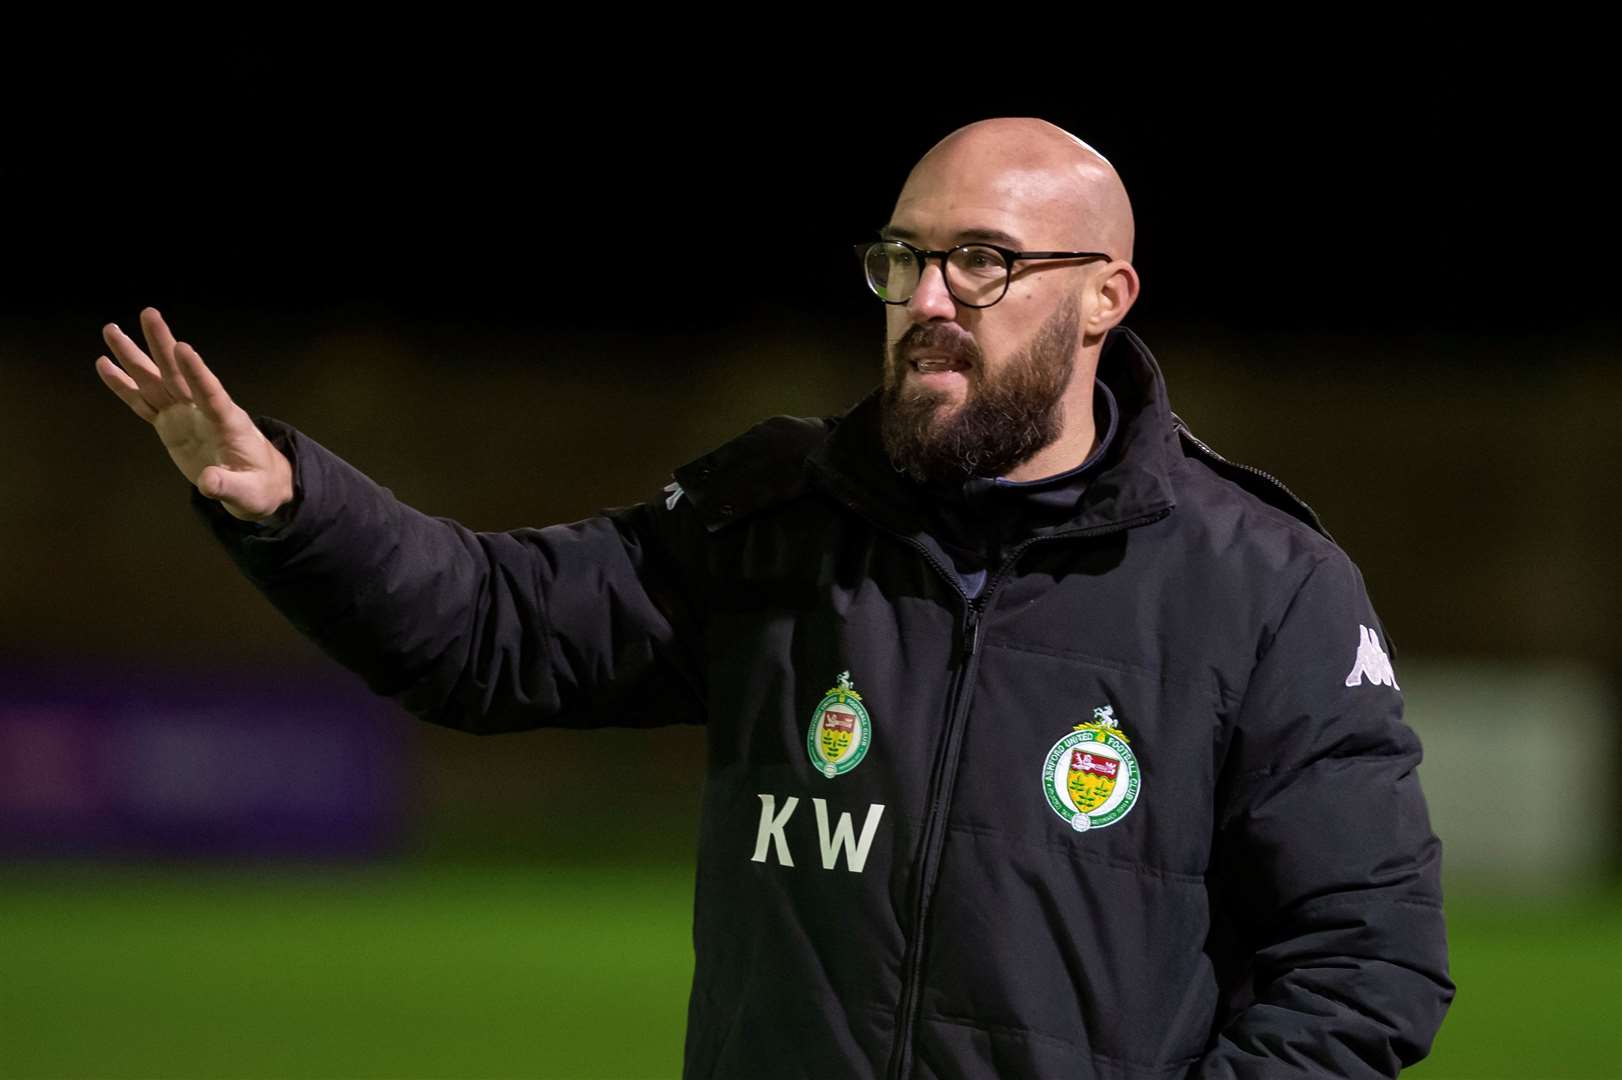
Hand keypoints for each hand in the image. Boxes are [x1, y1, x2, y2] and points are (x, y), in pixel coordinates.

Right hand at [94, 307, 294, 522]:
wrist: (257, 486)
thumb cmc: (259, 485)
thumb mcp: (249, 492)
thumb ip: (228, 486)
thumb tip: (208, 482)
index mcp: (228, 422)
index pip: (211, 393)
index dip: (197, 372)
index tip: (182, 347)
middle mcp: (204, 411)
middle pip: (179, 375)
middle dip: (163, 345)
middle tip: (148, 314)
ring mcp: (184, 415)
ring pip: (156, 381)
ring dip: (135, 357)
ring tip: (112, 330)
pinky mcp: (170, 425)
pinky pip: (143, 403)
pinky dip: (124, 386)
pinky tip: (105, 366)